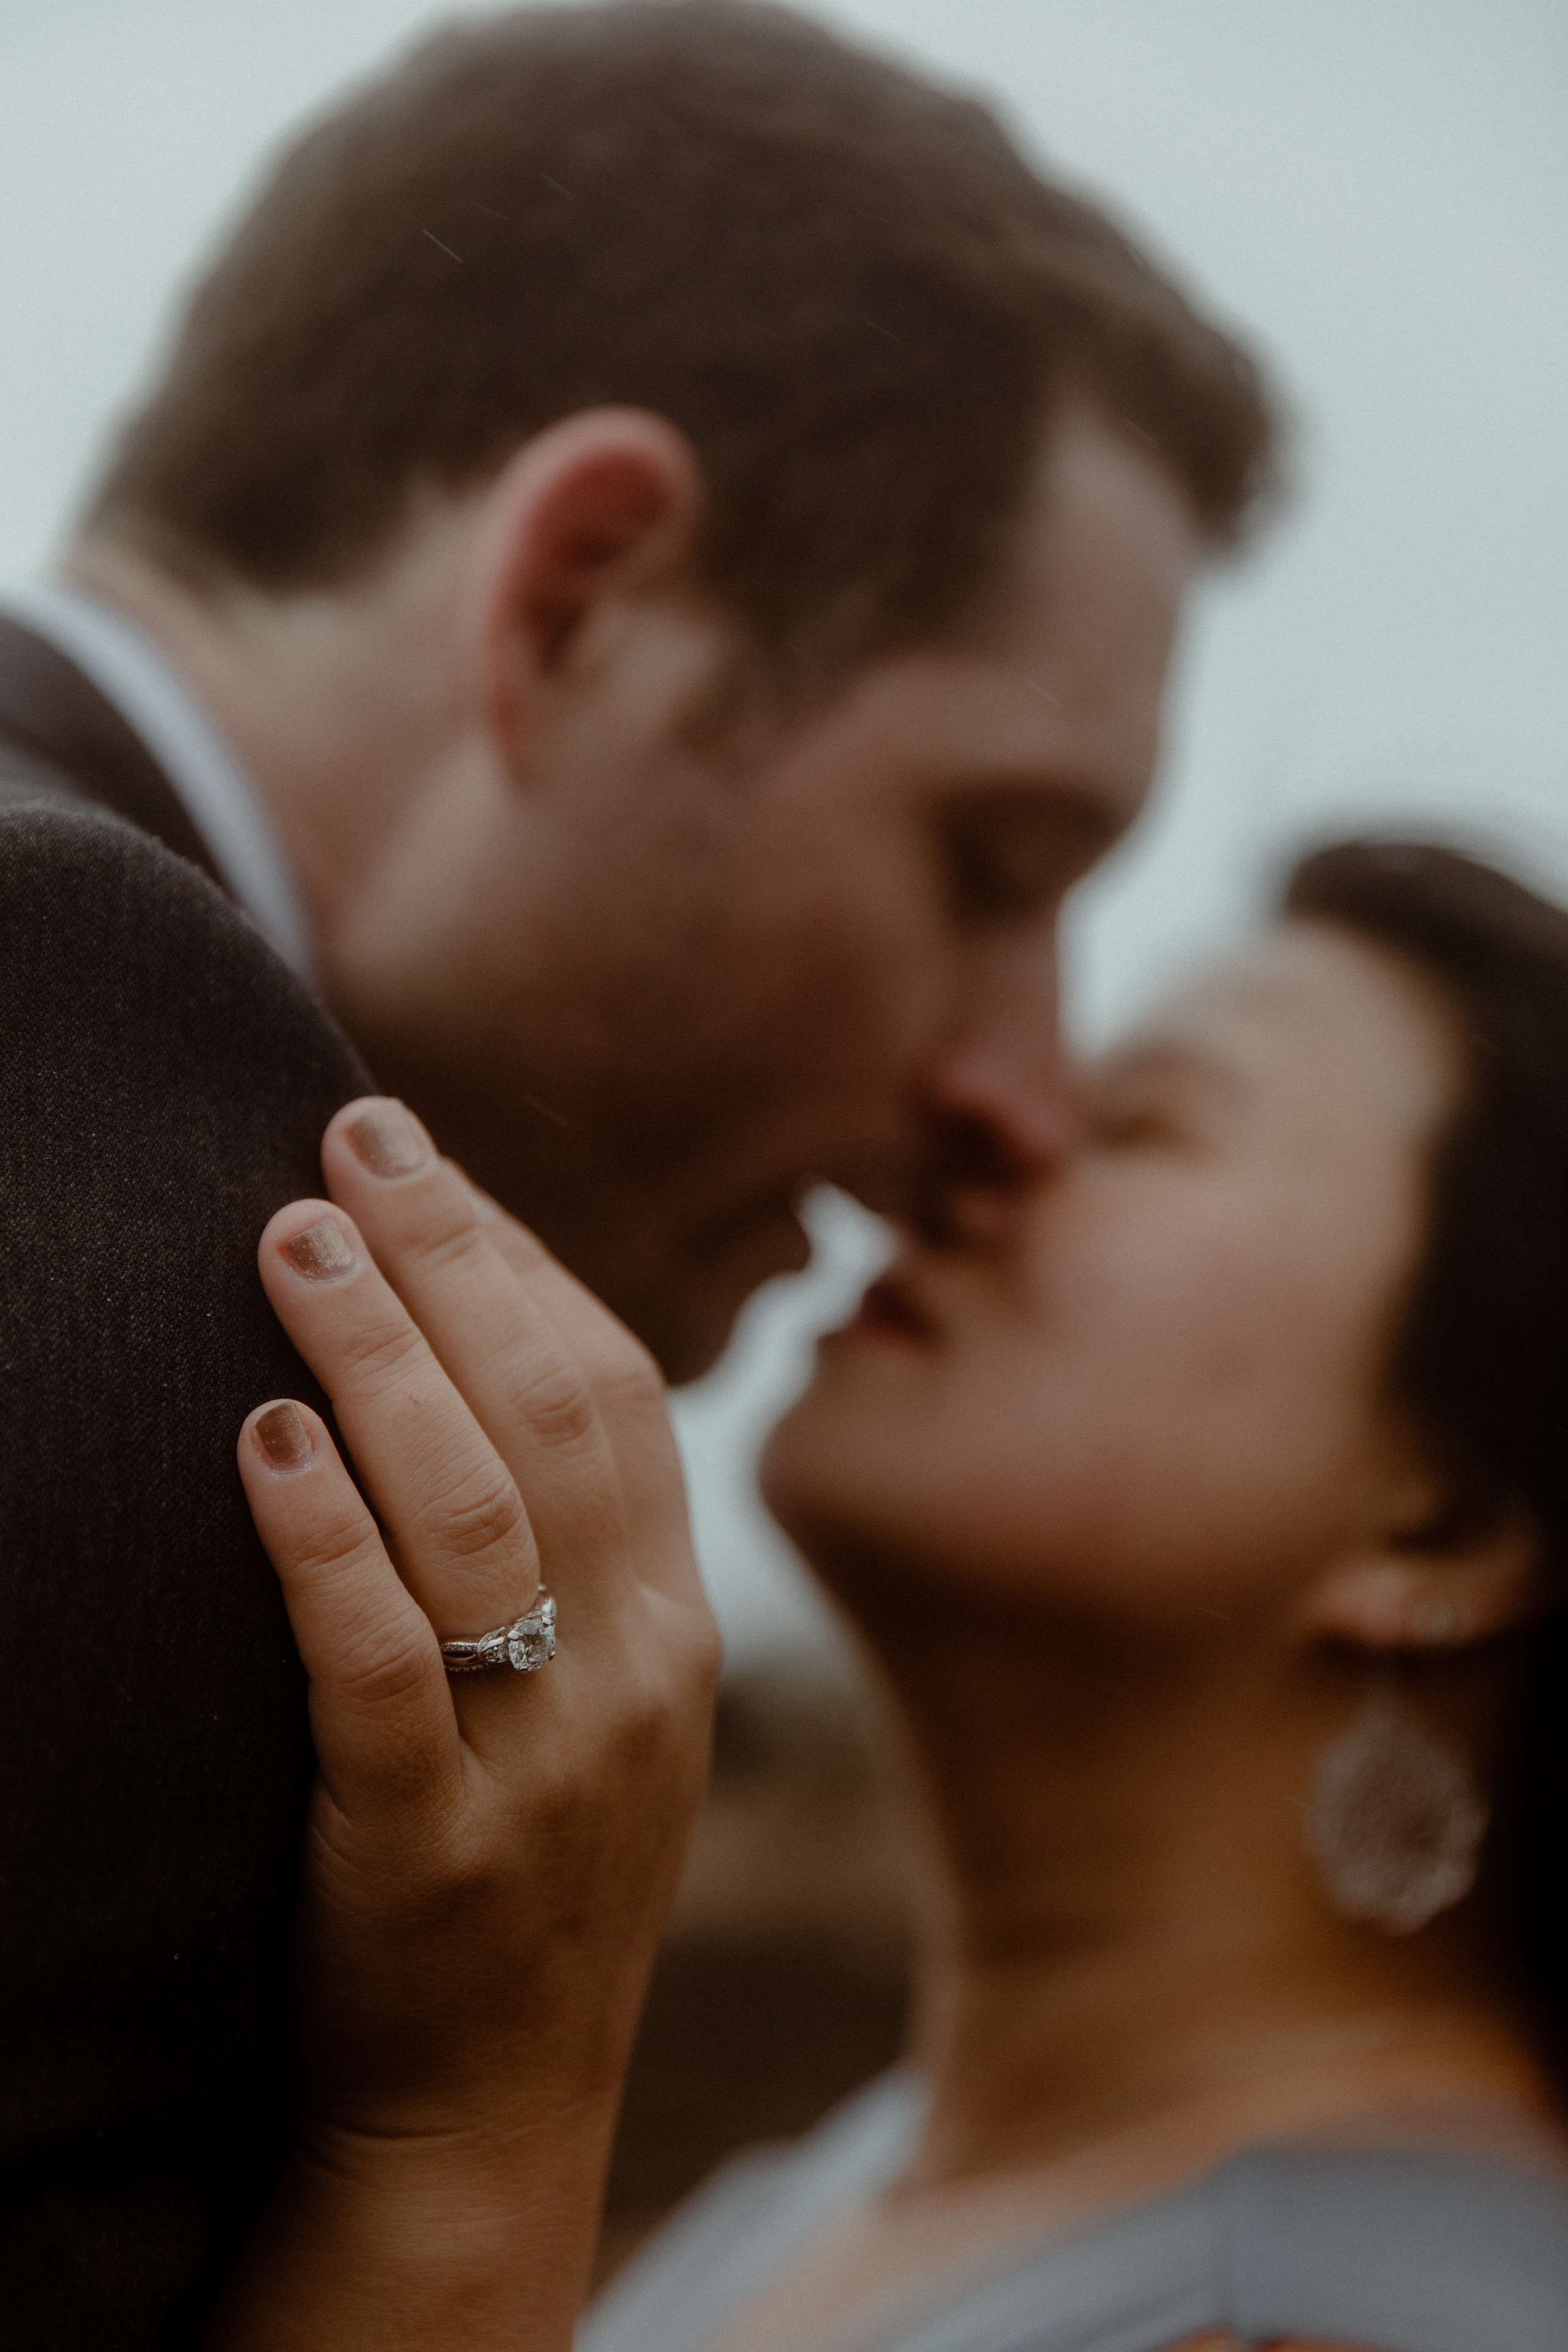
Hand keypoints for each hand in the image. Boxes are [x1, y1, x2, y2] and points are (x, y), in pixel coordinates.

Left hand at [207, 1098, 720, 2349]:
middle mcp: (633, 1670)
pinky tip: (263, 1447)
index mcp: (671, 1618)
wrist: (491, 2112)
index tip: (419, 1157)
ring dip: (382, 1363)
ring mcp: (544, 1763)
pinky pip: (385, 1673)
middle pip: (552, 1415)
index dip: (517, 1256)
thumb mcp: (588, 1694)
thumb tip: (459, 1357)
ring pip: (476, 1518)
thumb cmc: (517, 1871)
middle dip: (452, 1259)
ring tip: (289, 1241)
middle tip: (349, 1136)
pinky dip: (325, 1549)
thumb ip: (559, 1542)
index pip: (612, 1389)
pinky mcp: (432, 1850)